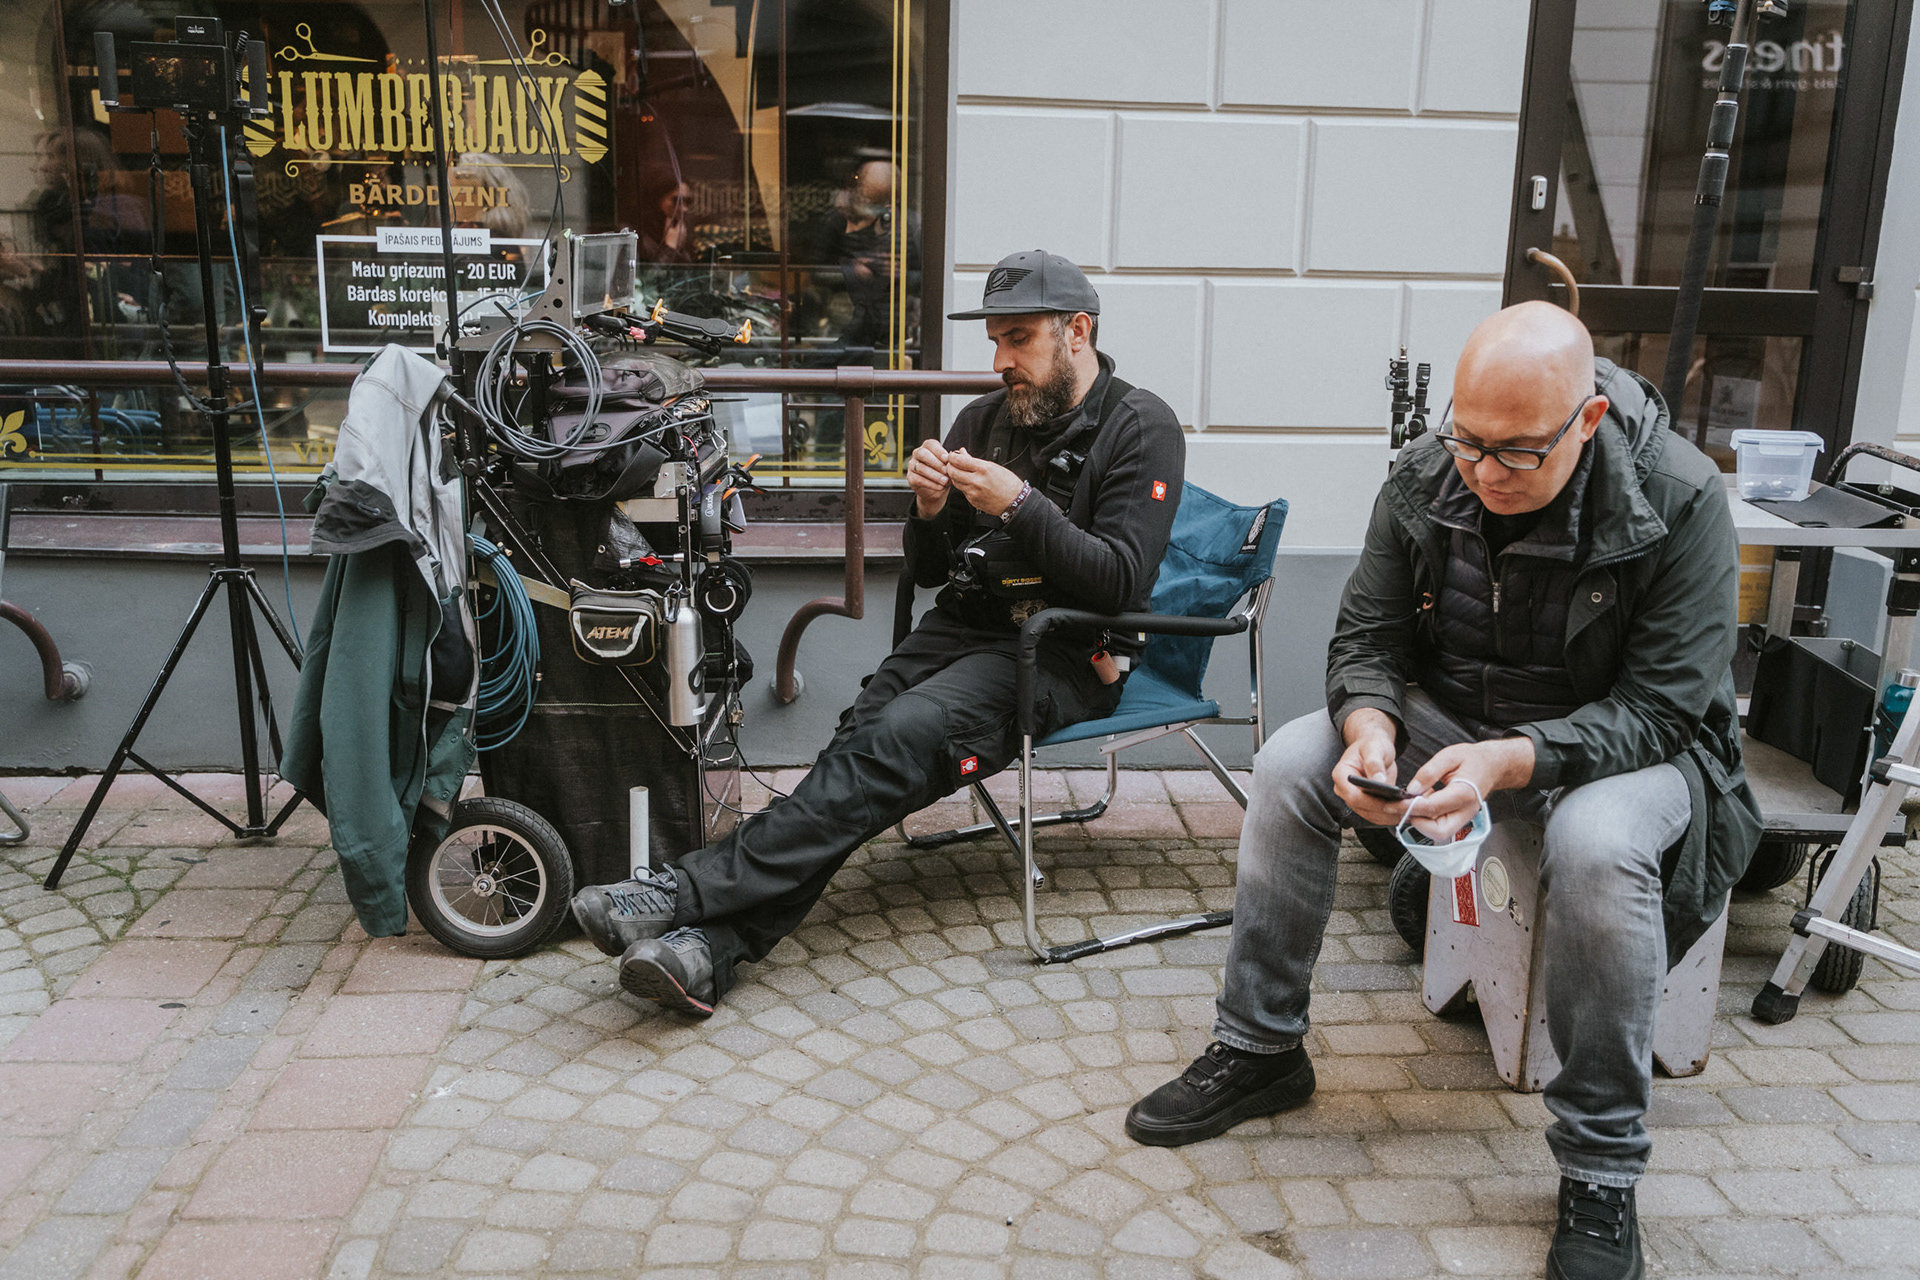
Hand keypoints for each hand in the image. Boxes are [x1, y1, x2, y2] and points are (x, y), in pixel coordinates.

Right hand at [907, 439, 951, 519]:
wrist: (937, 490)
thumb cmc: (944, 474)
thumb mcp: (950, 465)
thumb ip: (953, 459)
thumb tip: (959, 453)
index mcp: (927, 447)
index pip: (930, 444)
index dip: (939, 451)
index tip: (947, 459)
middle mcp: (918, 453)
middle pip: (923, 454)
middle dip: (935, 462)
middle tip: (946, 470)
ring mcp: (912, 465)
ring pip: (921, 468)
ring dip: (934, 475)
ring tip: (945, 481)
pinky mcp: (910, 478)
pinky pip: (919, 479)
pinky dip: (931, 484)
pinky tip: (940, 487)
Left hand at [946, 448, 1026, 516]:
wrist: (1015, 502)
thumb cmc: (1008, 483)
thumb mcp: (993, 466)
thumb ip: (975, 460)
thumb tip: (962, 453)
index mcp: (983, 469)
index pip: (959, 460)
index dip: (952, 456)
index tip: (951, 455)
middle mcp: (977, 481)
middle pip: (953, 472)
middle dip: (949, 466)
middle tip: (951, 463)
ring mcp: (973, 492)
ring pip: (955, 482)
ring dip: (954, 476)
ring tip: (959, 471)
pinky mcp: (972, 501)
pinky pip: (962, 491)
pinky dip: (962, 485)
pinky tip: (967, 482)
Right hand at [1331, 708, 1403, 826]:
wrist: (1374, 749)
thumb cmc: (1372, 745)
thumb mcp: (1374, 748)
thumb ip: (1374, 763)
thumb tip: (1378, 781)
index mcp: (1341, 775)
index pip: (1354, 796)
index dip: (1372, 802)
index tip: (1390, 802)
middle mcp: (1344, 789)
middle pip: (1361, 808)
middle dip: (1383, 811)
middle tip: (1403, 810)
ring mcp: (1354, 797)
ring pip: (1369, 814)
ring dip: (1388, 816)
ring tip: (1407, 813)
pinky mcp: (1365, 803)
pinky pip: (1376, 814)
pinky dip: (1389, 815)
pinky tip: (1403, 812)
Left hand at [1403, 737, 1535, 841]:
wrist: (1492, 766)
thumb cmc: (1472, 759)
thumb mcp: (1448, 756)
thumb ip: (1429, 772)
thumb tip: (1411, 789)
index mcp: (1464, 793)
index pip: (1432, 808)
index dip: (1409, 807)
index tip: (1392, 803)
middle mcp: (1466, 811)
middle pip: (1438, 831)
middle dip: (1416, 822)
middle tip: (1401, 807)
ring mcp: (1464, 817)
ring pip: (1438, 832)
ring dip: (1420, 821)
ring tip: (1412, 801)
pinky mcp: (1460, 819)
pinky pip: (1440, 826)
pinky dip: (1427, 819)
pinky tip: (1422, 801)